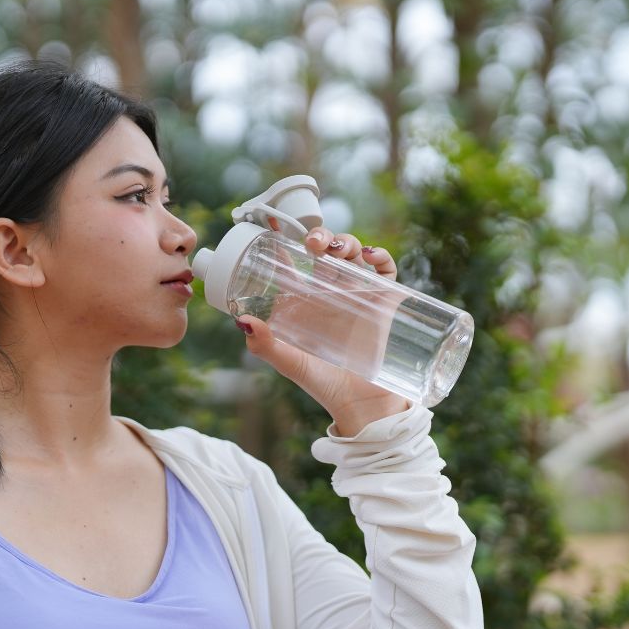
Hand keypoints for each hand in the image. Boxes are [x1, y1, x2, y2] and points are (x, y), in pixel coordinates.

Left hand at [236, 223, 410, 436]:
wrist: (364, 405)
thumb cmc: (324, 385)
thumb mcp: (292, 364)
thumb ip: (266, 346)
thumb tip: (242, 322)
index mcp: (304, 303)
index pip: (293, 264)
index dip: (284, 242)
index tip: (274, 223)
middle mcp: (330, 294)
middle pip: (325, 252)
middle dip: (320, 237)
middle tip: (312, 244)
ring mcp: (359, 296)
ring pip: (352, 255)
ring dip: (346, 242)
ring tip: (336, 250)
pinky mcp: (385, 302)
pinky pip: (386, 271)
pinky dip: (381, 257)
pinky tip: (370, 257)